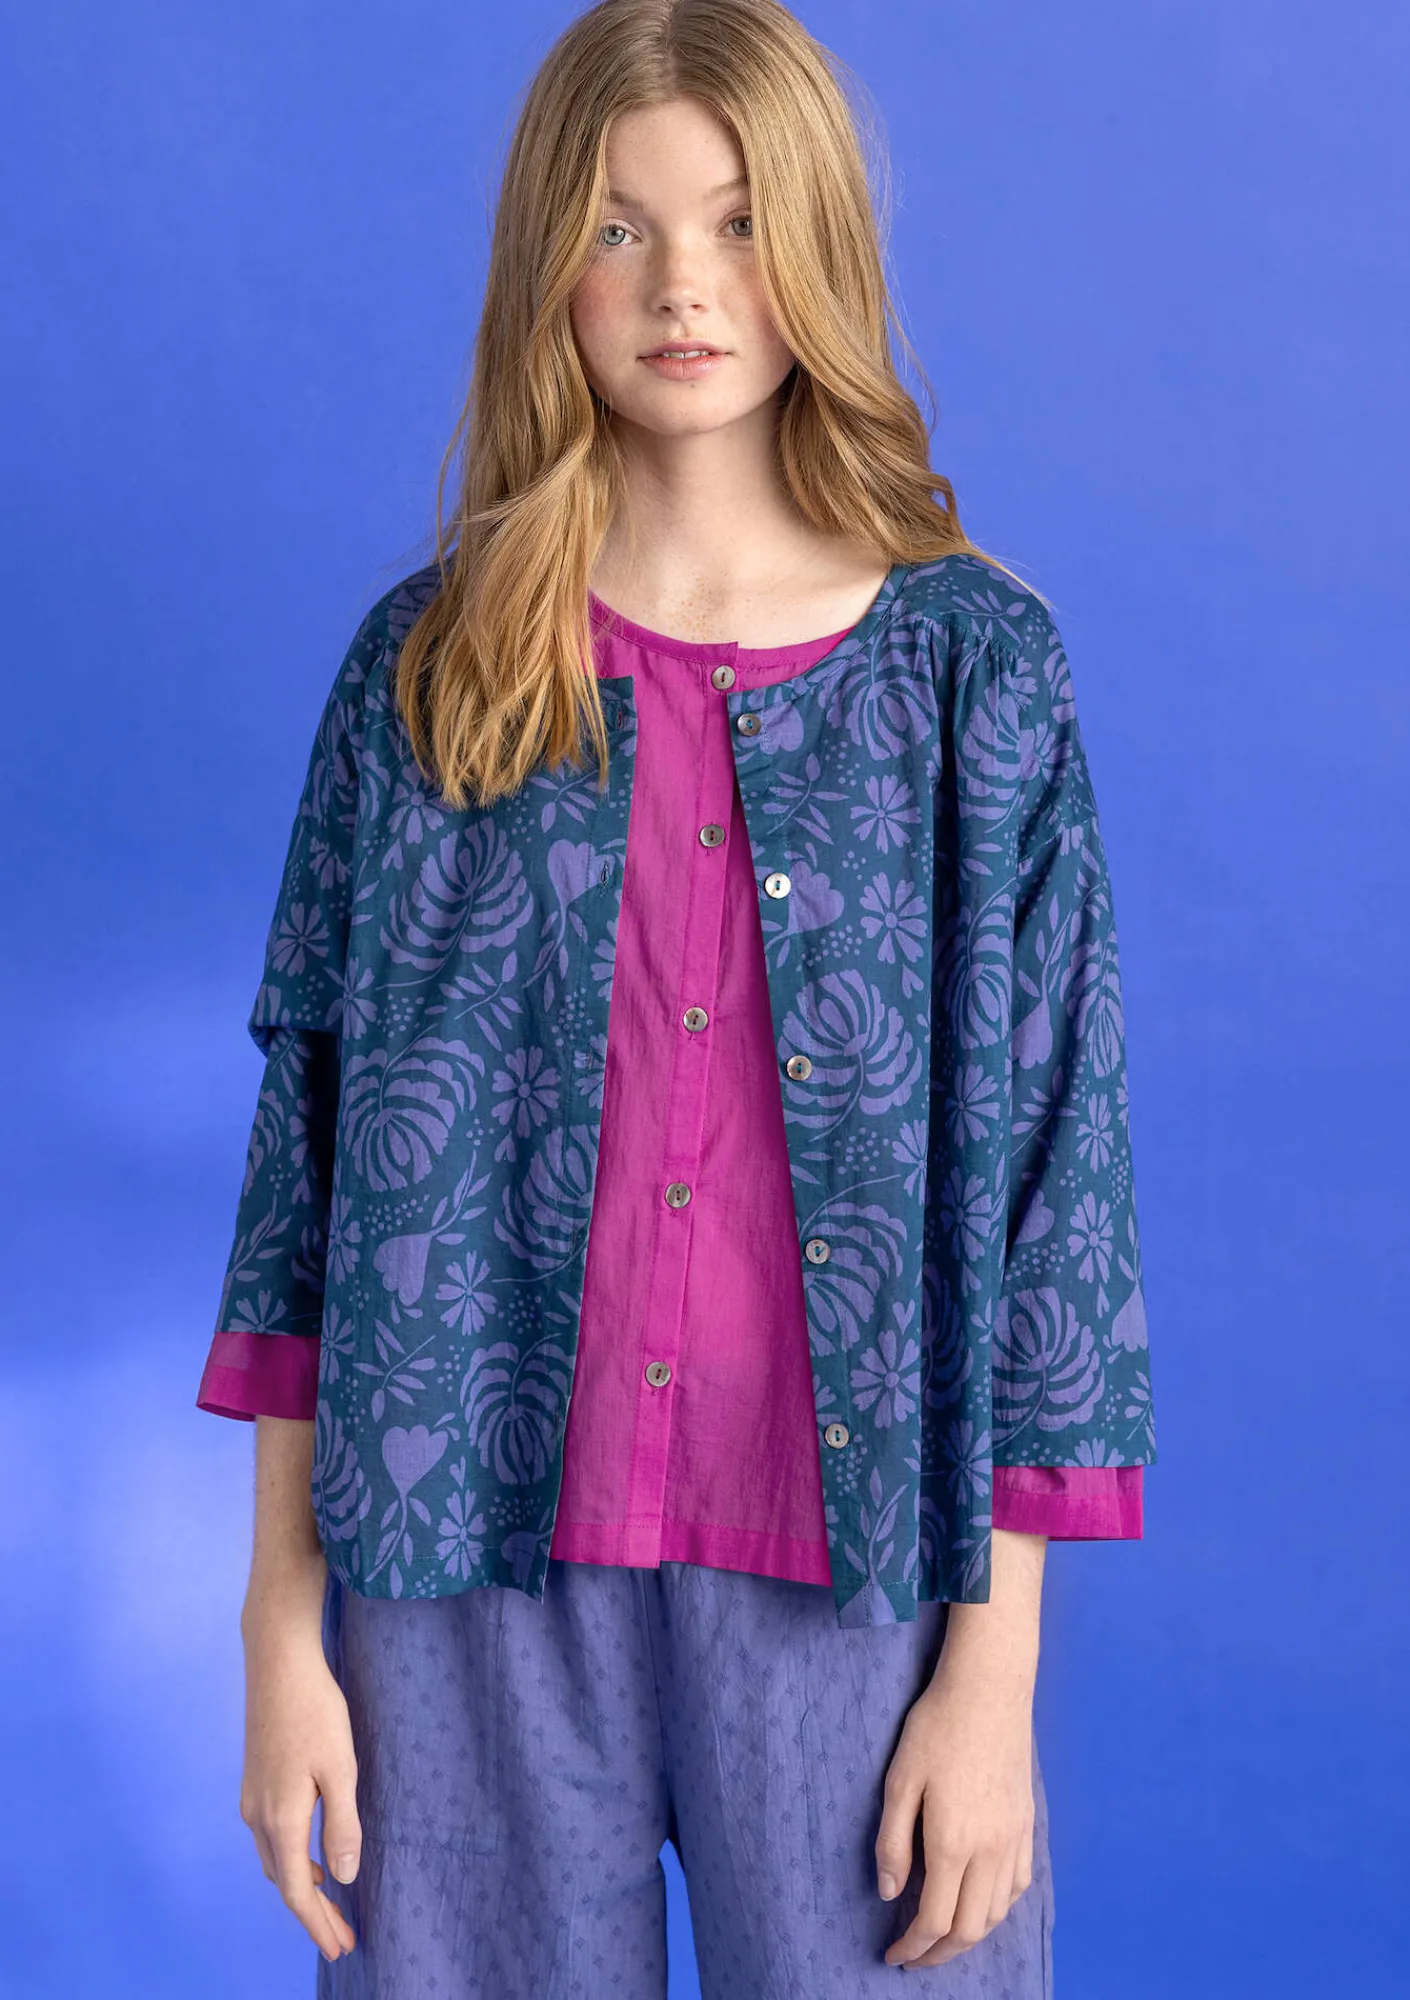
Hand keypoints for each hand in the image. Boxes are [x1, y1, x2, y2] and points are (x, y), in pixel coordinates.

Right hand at [240, 1616, 361, 1964]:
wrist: (278, 1662)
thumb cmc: (315, 1711)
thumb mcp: (340, 1769)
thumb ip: (341, 1826)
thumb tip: (342, 1879)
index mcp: (281, 1818)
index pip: (298, 1890)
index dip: (318, 1923)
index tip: (341, 1947)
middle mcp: (258, 1815)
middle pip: (284, 1881)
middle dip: (312, 1912)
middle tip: (342, 1936)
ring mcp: (252, 1797)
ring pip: (274, 1860)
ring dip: (301, 1886)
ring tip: (329, 1903)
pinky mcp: (255, 1779)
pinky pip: (271, 1837)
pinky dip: (290, 1859)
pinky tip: (311, 1855)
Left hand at [874, 1664, 1035, 1967]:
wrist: (988, 1690)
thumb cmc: (936, 1729)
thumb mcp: (900, 1781)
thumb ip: (892, 1842)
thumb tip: (889, 1893)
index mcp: (953, 1844)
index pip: (935, 1920)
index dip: (913, 1947)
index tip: (893, 1955)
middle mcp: (990, 1851)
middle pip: (970, 1929)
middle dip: (940, 1953)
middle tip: (914, 1955)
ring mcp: (1014, 1839)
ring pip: (997, 1913)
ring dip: (970, 1935)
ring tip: (943, 1936)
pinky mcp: (1027, 1825)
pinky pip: (1018, 1886)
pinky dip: (998, 1908)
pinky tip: (980, 1902)